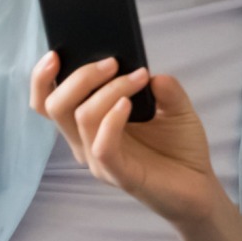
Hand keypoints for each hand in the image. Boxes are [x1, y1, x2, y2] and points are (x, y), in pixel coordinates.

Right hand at [29, 53, 226, 226]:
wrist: (199, 187)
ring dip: (108, 90)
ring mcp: (100, 160)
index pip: (47, 102)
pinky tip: (128, 104)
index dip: (41, 78)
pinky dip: (112, 119)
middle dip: (80, 76)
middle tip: (112, 62)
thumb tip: (147, 70)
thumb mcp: (175, 107)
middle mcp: (86, 142)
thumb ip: (164, 87)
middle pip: (55, 106)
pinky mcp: (120, 175)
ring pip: (80, 118)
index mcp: (89, 124)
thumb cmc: (179, 147)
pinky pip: (102, 146)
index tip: (55, 53)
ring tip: (138, 77)